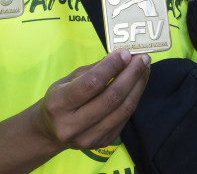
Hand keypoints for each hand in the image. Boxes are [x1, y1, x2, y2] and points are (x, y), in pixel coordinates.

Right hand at [36, 50, 150, 150]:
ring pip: (123, 109)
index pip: (91, 83)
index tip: (126, 53)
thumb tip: (121, 56)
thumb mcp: (67, 81)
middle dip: (131, 75)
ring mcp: (88, 137)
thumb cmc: (60, 100)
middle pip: (112, 98)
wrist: (51, 132)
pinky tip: (137, 84)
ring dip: (138, 86)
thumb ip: (93, 70)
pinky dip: (134, 98)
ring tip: (144, 69)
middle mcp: (72, 125)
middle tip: (142, 59)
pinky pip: (124, 118)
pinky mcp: (102, 142)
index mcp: (58, 104)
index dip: (112, 67)